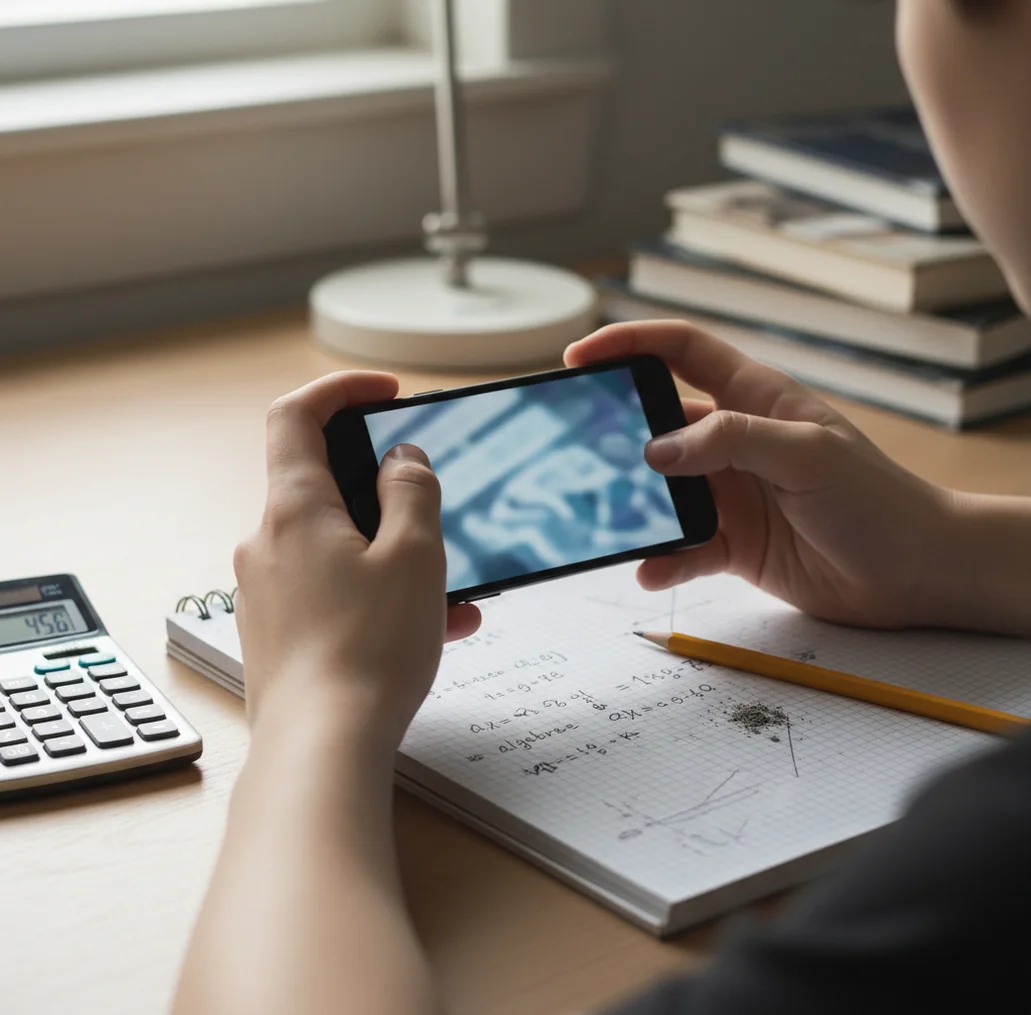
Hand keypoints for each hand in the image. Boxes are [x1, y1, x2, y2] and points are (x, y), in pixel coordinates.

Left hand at [232, 371, 479, 745]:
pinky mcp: (282, 631)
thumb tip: (401, 460)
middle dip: (388, 494)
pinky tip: (433, 627)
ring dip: (396, 556)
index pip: (296, 415)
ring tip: (452, 592)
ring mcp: (270, 590)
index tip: (384, 392)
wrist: (321, 749)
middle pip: (327, 486)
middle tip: (435, 513)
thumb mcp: (415, 555)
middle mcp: (269, 544)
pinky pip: (335, 592)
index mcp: (295, 510)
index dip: (340, 389)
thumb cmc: (367, 653)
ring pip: (341, 548)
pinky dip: (380, 595)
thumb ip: (412, 490)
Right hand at [565, 321, 952, 628]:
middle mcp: (735, 443)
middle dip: (615, 434)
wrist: (915, 573)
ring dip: (635, 506)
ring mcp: (731, 494)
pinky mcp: (733, 543)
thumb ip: (731, 442)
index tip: (580, 356)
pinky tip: (651, 569)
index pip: (682, 352)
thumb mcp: (807, 454)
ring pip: (662, 491)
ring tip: (607, 519)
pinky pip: (682, 546)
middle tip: (576, 450)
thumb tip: (655, 449)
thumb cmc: (877, 500)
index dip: (630, 343)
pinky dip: (663, 557)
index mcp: (755, 399)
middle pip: (658, 424)